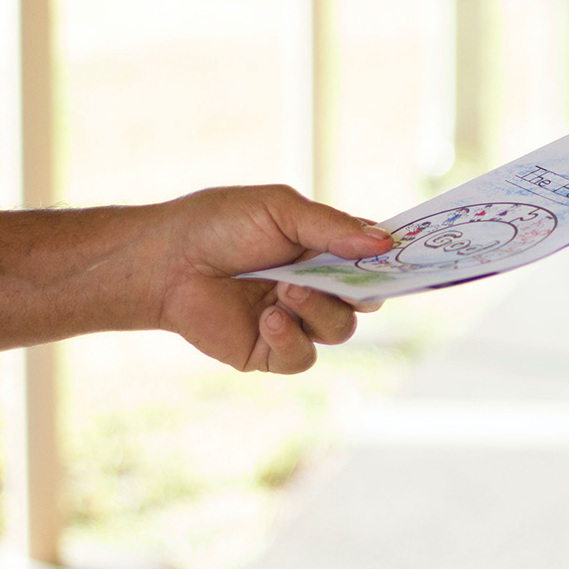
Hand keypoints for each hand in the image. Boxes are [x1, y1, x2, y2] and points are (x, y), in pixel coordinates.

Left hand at [154, 186, 391, 373]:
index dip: (392, 262)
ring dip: (319, 310)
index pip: (374, 261)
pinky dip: (291, 338)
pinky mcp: (269, 351)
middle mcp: (315, 286)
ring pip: (339, 330)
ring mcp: (294, 320)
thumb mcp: (280, 210)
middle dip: (360, 290)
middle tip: (342, 277)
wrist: (165, 261)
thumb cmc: (219, 224)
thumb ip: (332, 227)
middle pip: (366, 300)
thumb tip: (383, 242)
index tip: (403, 259)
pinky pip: (302, 357)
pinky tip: (268, 318)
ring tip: (285, 289)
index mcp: (324, 250)